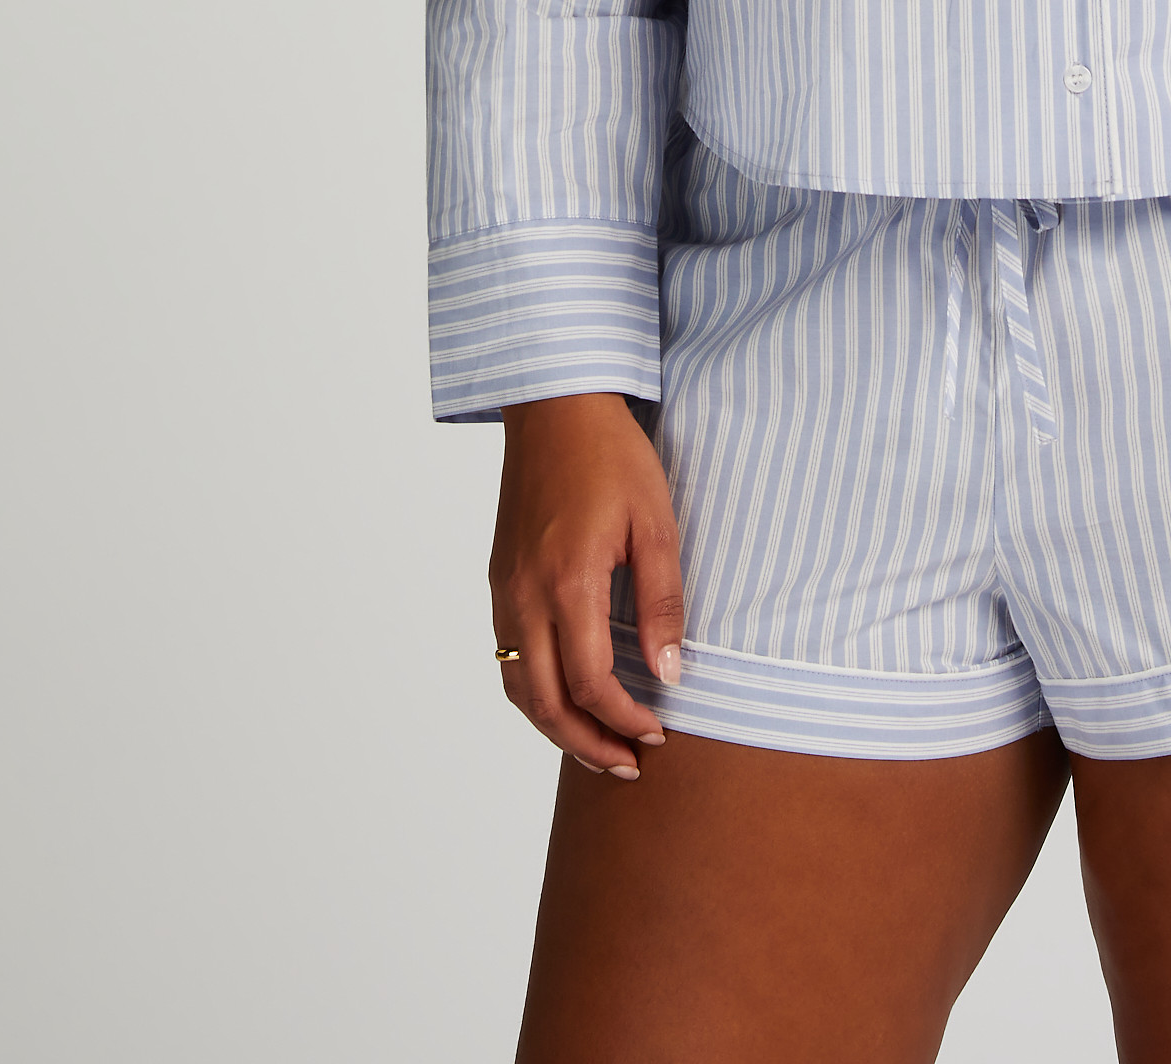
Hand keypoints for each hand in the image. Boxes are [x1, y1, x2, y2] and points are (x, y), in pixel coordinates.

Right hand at [490, 392, 686, 775]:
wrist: (556, 406)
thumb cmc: (612, 456)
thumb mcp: (657, 522)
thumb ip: (663, 600)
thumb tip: (671, 671)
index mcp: (569, 582)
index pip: (590, 683)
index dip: (624, 719)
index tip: (657, 732)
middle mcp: (526, 594)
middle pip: (544, 703)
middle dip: (587, 745)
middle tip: (627, 765)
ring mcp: (505, 588)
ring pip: (517, 687)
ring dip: (555, 728)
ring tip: (598, 747)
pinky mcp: (499, 578)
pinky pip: (507, 655)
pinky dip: (534, 693)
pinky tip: (566, 697)